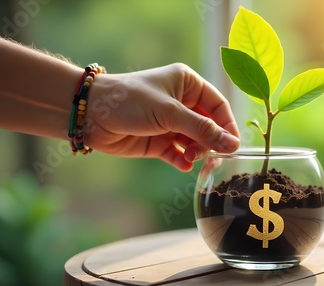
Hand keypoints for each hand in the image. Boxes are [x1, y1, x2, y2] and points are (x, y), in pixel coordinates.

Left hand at [86, 63, 240, 170]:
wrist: (90, 114)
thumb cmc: (130, 100)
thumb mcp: (169, 112)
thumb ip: (202, 129)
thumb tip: (233, 144)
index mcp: (187, 84)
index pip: (218, 106)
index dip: (227, 125)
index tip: (234, 145)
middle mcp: (181, 103)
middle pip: (208, 126)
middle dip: (210, 142)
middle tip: (208, 155)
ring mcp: (169, 123)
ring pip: (195, 142)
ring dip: (196, 152)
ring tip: (189, 158)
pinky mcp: (157, 141)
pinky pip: (178, 153)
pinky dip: (182, 160)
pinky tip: (182, 165)